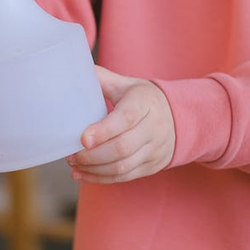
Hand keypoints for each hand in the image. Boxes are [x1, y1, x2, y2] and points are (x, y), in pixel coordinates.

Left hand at [67, 66, 175, 183]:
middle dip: (93, 155)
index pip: (126, 118)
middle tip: (71, 154)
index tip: (83, 139)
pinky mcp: (152, 166)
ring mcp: (154, 149)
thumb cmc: (143, 99)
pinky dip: (101, 179)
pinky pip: (126, 177)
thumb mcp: (127, 85)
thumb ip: (102, 79)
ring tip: (74, 165)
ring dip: (94, 169)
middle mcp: (153, 128)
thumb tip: (75, 70)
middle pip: (122, 148)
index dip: (104, 130)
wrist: (178, 118)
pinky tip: (83, 175)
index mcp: (145, 103)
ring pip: (123, 166)